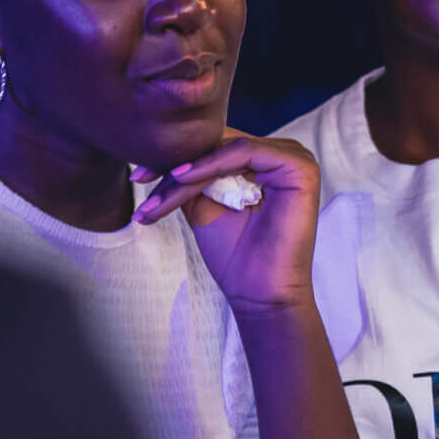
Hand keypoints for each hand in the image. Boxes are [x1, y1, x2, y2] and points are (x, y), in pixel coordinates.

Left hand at [131, 134, 320, 313]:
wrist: (258, 293)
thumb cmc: (235, 255)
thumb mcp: (202, 204)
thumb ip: (189, 176)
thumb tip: (160, 151)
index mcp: (264, 162)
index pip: (214, 147)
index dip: (175, 159)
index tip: (138, 176)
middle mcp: (281, 155)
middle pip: (218, 145)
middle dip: (174, 164)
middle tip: (139, 179)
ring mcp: (294, 158)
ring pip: (226, 149)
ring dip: (187, 170)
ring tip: (157, 194)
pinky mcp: (300, 167)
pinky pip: (245, 153)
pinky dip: (210, 164)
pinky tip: (182, 179)